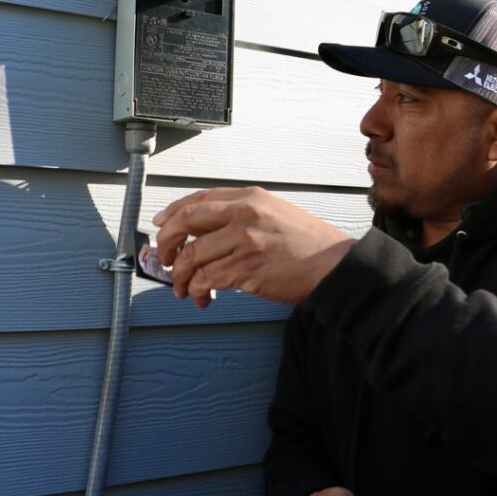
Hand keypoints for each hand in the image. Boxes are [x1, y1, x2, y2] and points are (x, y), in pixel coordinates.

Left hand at [152, 186, 352, 307]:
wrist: (335, 266)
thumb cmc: (310, 245)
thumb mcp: (276, 213)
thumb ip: (243, 215)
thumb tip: (206, 231)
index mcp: (251, 197)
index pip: (198, 199)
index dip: (172, 213)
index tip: (161, 225)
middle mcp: (244, 214)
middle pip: (185, 222)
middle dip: (167, 244)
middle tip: (165, 260)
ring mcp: (244, 240)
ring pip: (192, 257)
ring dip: (181, 277)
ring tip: (184, 289)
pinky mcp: (246, 268)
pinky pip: (207, 279)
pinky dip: (198, 291)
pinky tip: (203, 297)